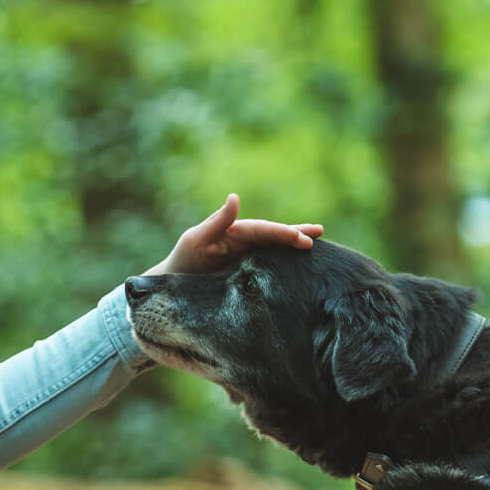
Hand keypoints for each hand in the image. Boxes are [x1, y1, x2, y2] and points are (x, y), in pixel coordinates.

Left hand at [147, 194, 322, 275]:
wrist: (171, 292)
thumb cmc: (182, 263)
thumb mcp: (195, 240)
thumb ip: (215, 222)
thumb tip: (236, 197)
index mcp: (233, 233)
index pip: (262, 230)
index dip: (281, 232)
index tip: (301, 237)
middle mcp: (242, 243)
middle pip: (273, 236)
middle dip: (295, 234)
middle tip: (318, 235)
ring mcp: (245, 259)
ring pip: (274, 250)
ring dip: (294, 245)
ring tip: (317, 243)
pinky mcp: (245, 275)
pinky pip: (269, 267)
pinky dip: (285, 264)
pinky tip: (301, 265)